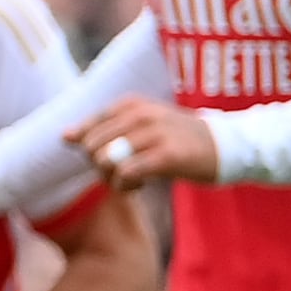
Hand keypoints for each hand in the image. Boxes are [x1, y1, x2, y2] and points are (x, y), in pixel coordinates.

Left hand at [65, 97, 219, 192]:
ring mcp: (154, 133)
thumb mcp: (140, 126)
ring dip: (111, 179)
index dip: (90, 151)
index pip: (87, 128)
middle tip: (119, 173)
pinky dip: (125, 186)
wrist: (226, 146)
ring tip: (129, 180)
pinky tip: (139, 186)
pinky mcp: (167, 155)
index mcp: (130, 104)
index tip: (109, 159)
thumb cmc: (177, 139)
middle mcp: (140, 114)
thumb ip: (104, 129)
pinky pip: (125, 173)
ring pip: (104, 160)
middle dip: (98, 167)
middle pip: (91, 147)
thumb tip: (64, 137)